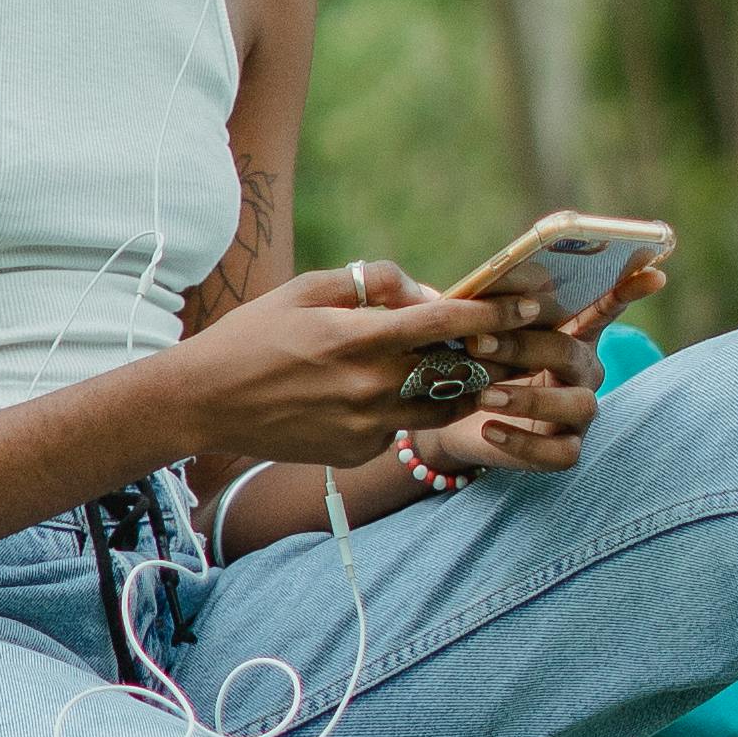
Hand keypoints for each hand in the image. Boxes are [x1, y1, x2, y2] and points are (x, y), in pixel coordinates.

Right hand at [174, 262, 546, 467]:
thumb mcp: (309, 287)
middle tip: (519, 339)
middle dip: (492, 356)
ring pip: (441, 409)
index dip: (495, 314)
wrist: (206, 401)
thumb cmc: (256, 333)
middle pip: (457, 373)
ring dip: (461, 387)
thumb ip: (374, 284)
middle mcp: (368, 386)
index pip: (446, 324)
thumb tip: (427, 292)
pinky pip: (402, 428)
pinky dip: (409, 408)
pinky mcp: (356, 453)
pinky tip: (391, 392)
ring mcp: (364, 426)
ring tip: (472, 366)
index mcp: (357, 337)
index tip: (531, 303)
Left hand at [414, 258, 668, 477]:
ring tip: (485, 394)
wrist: (447, 417)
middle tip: (479, 344)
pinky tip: (489, 429)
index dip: (627, 290)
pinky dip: (523, 441)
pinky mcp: (564, 448)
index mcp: (567, 330)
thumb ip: (468, 307)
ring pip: (577, 403)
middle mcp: (583, 369)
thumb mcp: (466, 329)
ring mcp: (579, 412)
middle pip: (573, 352)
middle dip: (526, 345)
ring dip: (529, 395)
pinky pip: (559, 451)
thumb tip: (430, 287)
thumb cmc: (466, 361)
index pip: (603, 305)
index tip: (653, 271)